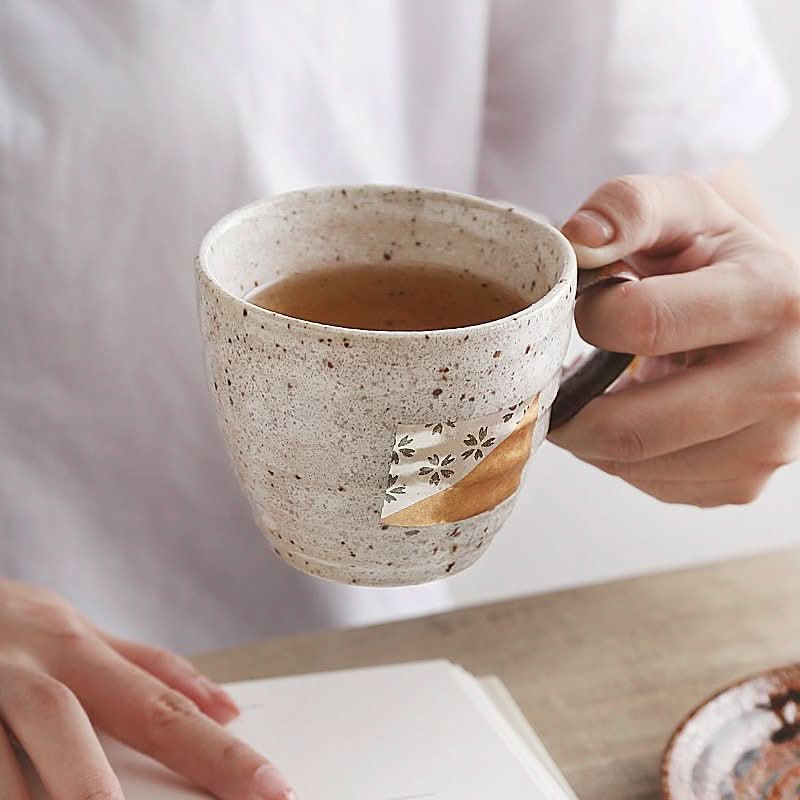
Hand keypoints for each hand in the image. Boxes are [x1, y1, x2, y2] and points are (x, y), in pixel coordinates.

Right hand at [0, 580, 293, 798]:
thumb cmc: (6, 626)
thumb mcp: (75, 633)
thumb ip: (146, 668)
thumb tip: (227, 706)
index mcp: (73, 646)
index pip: (158, 706)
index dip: (217, 752)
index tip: (272, 789)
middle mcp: (22, 666)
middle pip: (70, 723)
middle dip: (101, 789)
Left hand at [551, 173, 799, 505]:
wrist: (768, 309)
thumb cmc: (715, 258)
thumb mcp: (682, 209)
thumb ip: (627, 207)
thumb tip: (581, 240)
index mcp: (771, 298)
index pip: (643, 323)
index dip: (589, 316)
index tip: (586, 309)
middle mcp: (785, 380)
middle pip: (632, 426)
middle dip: (569, 406)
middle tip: (550, 381)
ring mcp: (771, 443)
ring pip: (635, 466)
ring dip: (591, 435)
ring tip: (593, 392)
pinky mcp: (746, 480)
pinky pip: (653, 484)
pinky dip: (620, 457)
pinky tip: (632, 415)